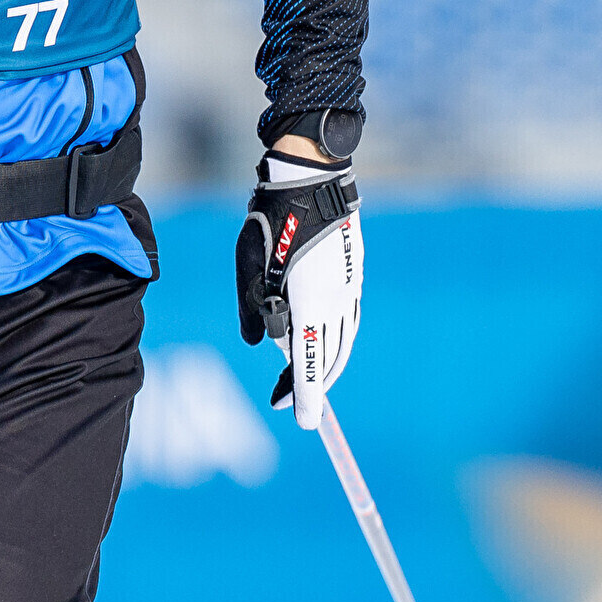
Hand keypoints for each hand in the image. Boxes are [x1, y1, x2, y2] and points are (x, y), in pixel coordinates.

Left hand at [234, 154, 361, 430]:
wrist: (312, 178)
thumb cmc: (272, 218)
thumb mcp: (248, 264)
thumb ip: (251, 309)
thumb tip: (256, 343)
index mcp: (310, 301)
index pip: (310, 362)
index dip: (307, 396)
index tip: (304, 422)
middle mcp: (336, 300)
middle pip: (329, 357)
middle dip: (312, 384)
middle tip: (289, 402)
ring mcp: (349, 288)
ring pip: (342, 341)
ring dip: (326, 364)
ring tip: (307, 380)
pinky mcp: (353, 275)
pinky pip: (348, 321)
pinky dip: (338, 341)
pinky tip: (326, 344)